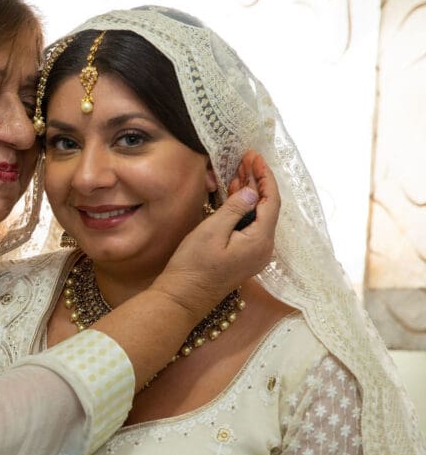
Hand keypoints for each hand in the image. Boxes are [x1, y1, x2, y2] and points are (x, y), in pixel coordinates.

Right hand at [153, 151, 279, 318]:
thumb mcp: (212, 231)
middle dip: (258, 181)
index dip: (264, 176)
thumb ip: (235, 209)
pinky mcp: (244, 257)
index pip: (271, 201)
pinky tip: (235, 195)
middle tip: (246, 158)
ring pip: (259, 216)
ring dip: (250, 193)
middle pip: (267, 207)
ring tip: (240, 170)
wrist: (183, 297)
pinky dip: (244, 208)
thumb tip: (252, 192)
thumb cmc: (193, 266)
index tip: (254, 156)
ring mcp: (254, 254)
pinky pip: (250, 226)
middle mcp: (264, 248)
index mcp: (260, 240)